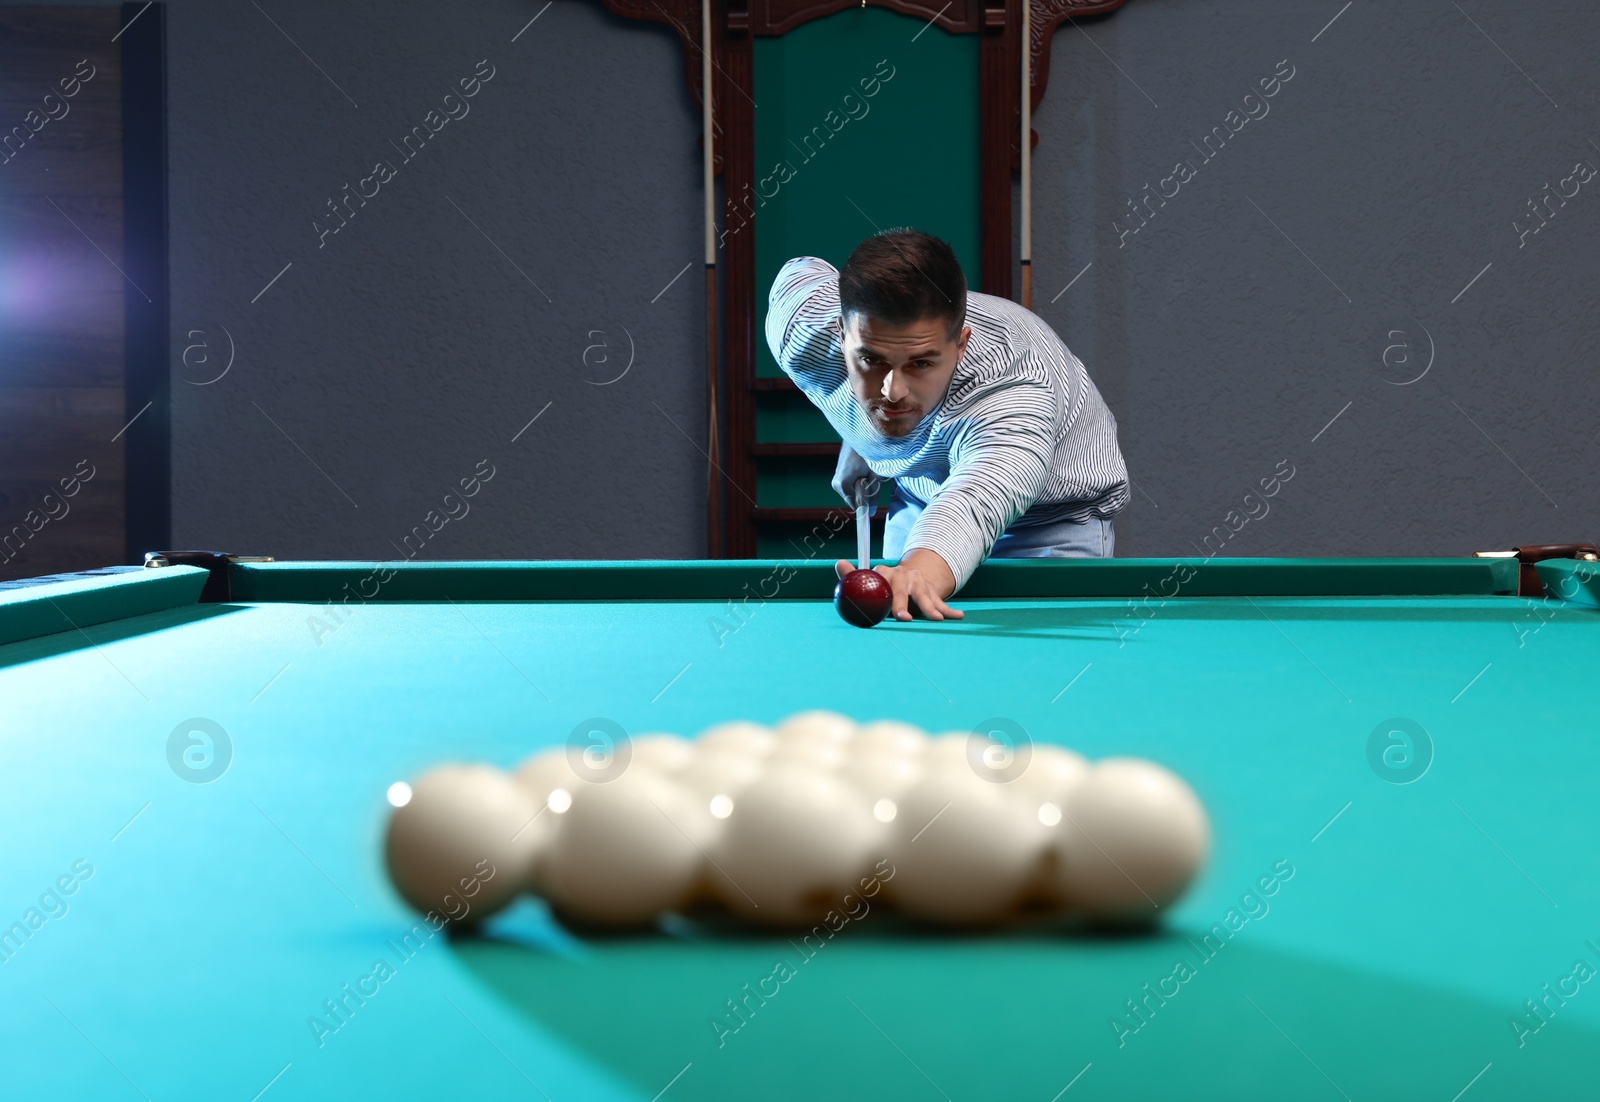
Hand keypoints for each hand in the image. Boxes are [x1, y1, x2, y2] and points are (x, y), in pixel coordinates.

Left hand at [834, 549, 962, 621]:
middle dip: (905, 605)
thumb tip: (839, 563)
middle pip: (904, 590)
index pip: (884, 582)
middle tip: (905, 620)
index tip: (888, 610)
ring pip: (925, 596)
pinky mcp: (931, 591)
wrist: (904, 580)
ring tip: (937, 619)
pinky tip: (958, 616)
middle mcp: (904, 575)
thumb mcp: (868, 581)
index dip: (885, 595)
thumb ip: (852, 576)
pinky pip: (940, 601)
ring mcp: (919, 582)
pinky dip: (949, 610)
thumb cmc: (881, 586)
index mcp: (885, 573)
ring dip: (932, 608)